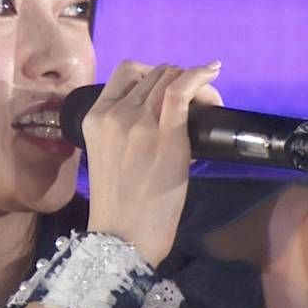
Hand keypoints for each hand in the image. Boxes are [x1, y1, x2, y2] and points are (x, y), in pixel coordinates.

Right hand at [81, 60, 222, 266]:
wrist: (122, 237)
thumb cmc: (120, 207)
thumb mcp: (112, 157)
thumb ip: (128, 132)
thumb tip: (169, 120)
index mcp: (95, 117)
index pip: (127, 73)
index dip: (154, 74)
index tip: (171, 92)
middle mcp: (114, 112)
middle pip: (154, 73)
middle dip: (179, 80)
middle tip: (198, 104)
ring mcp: (138, 121)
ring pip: (170, 77)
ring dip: (194, 83)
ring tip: (208, 104)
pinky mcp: (164, 134)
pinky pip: (182, 89)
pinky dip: (200, 75)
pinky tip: (212, 71)